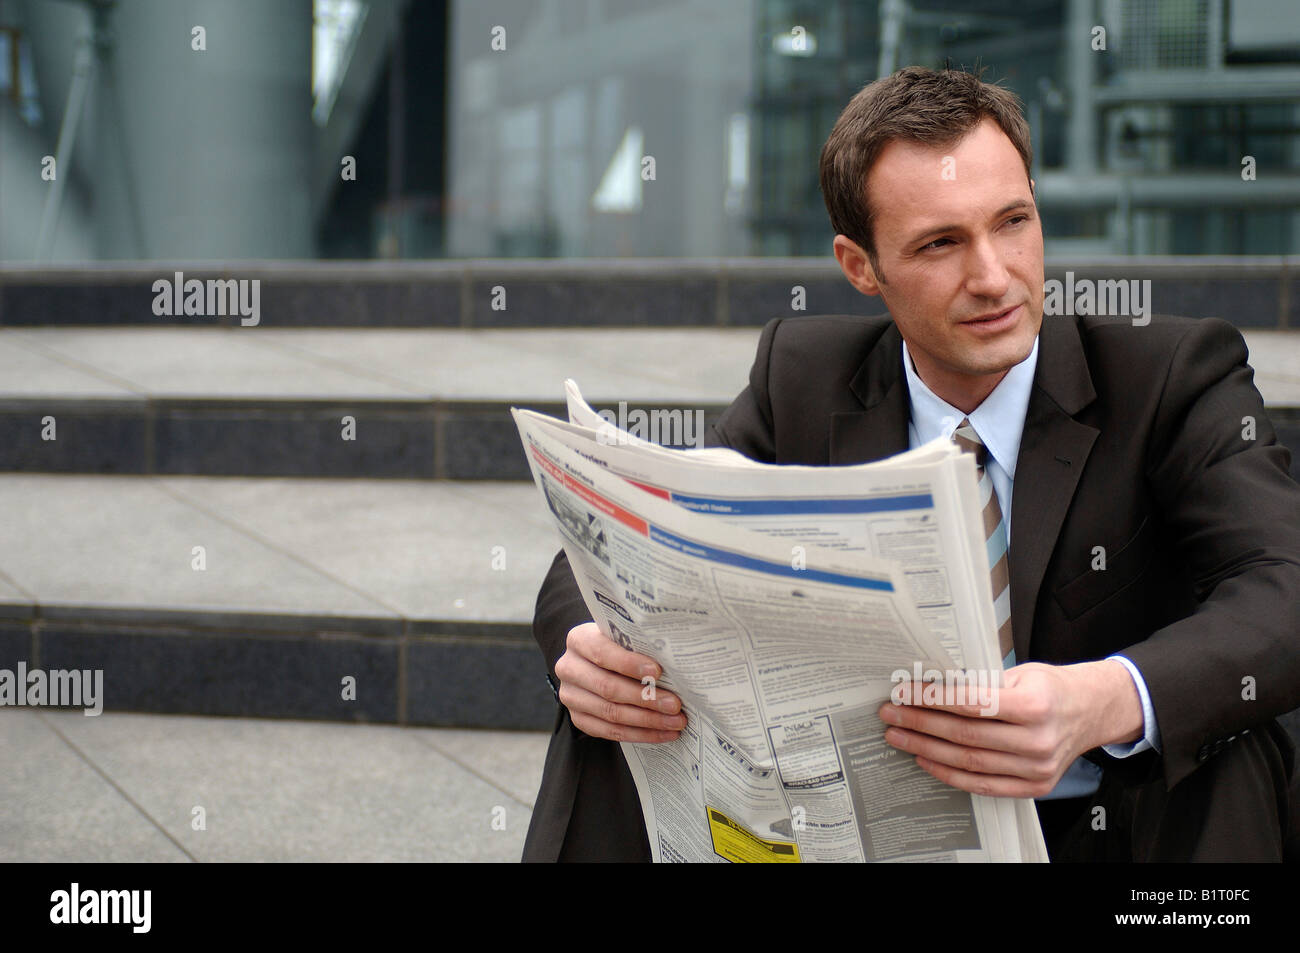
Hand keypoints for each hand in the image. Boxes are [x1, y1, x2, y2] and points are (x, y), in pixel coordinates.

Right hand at [554, 621, 686, 742]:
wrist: (596, 662)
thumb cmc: (619, 646)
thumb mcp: (623, 637)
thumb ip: (639, 645)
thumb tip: (675, 662)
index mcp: (578, 640)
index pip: (602, 653)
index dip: (629, 664)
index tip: (657, 672)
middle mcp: (568, 668)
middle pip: (608, 687)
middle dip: (645, 698)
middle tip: (675, 705)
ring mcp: (571, 696)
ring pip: (610, 713)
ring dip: (647, 720)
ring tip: (675, 722)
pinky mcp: (578, 719)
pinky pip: (610, 732)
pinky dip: (639, 734)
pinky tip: (662, 733)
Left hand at [877, 660, 1143, 797]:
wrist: (1090, 711)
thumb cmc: (1048, 688)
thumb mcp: (1019, 673)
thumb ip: (980, 684)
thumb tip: (927, 686)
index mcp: (1035, 704)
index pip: (972, 703)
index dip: (932, 699)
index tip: (903, 693)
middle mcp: (1038, 739)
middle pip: (965, 735)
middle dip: (921, 724)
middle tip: (890, 715)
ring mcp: (1038, 767)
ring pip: (969, 762)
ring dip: (927, 749)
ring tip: (899, 736)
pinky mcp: (1035, 786)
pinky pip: (983, 785)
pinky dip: (949, 774)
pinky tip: (925, 759)